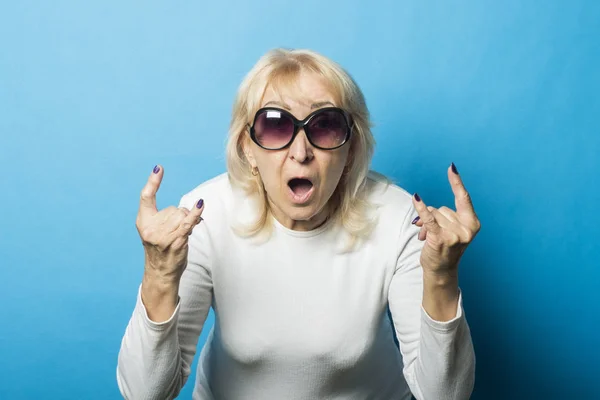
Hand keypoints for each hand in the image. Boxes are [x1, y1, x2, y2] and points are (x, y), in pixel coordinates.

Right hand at [136, 165, 204, 284]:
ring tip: (180, 236)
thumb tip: (194, 208)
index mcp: (143, 222)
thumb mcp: (156, 232)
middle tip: (175, 233)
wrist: (160, 273)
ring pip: (183, 215)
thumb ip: (167, 218)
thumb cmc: (161, 251)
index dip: (153, 182)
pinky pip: (188, 222)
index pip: (146, 197)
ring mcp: (162, 235)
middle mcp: (150, 227)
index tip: (159, 168)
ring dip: (187, 223)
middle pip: (174, 208)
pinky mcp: (176, 240)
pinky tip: (201, 205)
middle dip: (180, 217)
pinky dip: (196, 213)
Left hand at [411, 163, 480, 276]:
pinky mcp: (440, 239)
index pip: (463, 198)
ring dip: (426, 225)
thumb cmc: (445, 248)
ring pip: (434, 214)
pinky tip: (416, 198)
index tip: (451, 167)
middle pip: (442, 208)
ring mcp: (454, 235)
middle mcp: (466, 229)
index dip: (456, 182)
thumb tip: (421, 205)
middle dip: (434, 218)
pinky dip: (421, 209)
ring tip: (428, 238)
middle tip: (434, 233)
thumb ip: (441, 215)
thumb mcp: (450, 229)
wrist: (441, 271)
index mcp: (472, 223)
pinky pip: (428, 219)